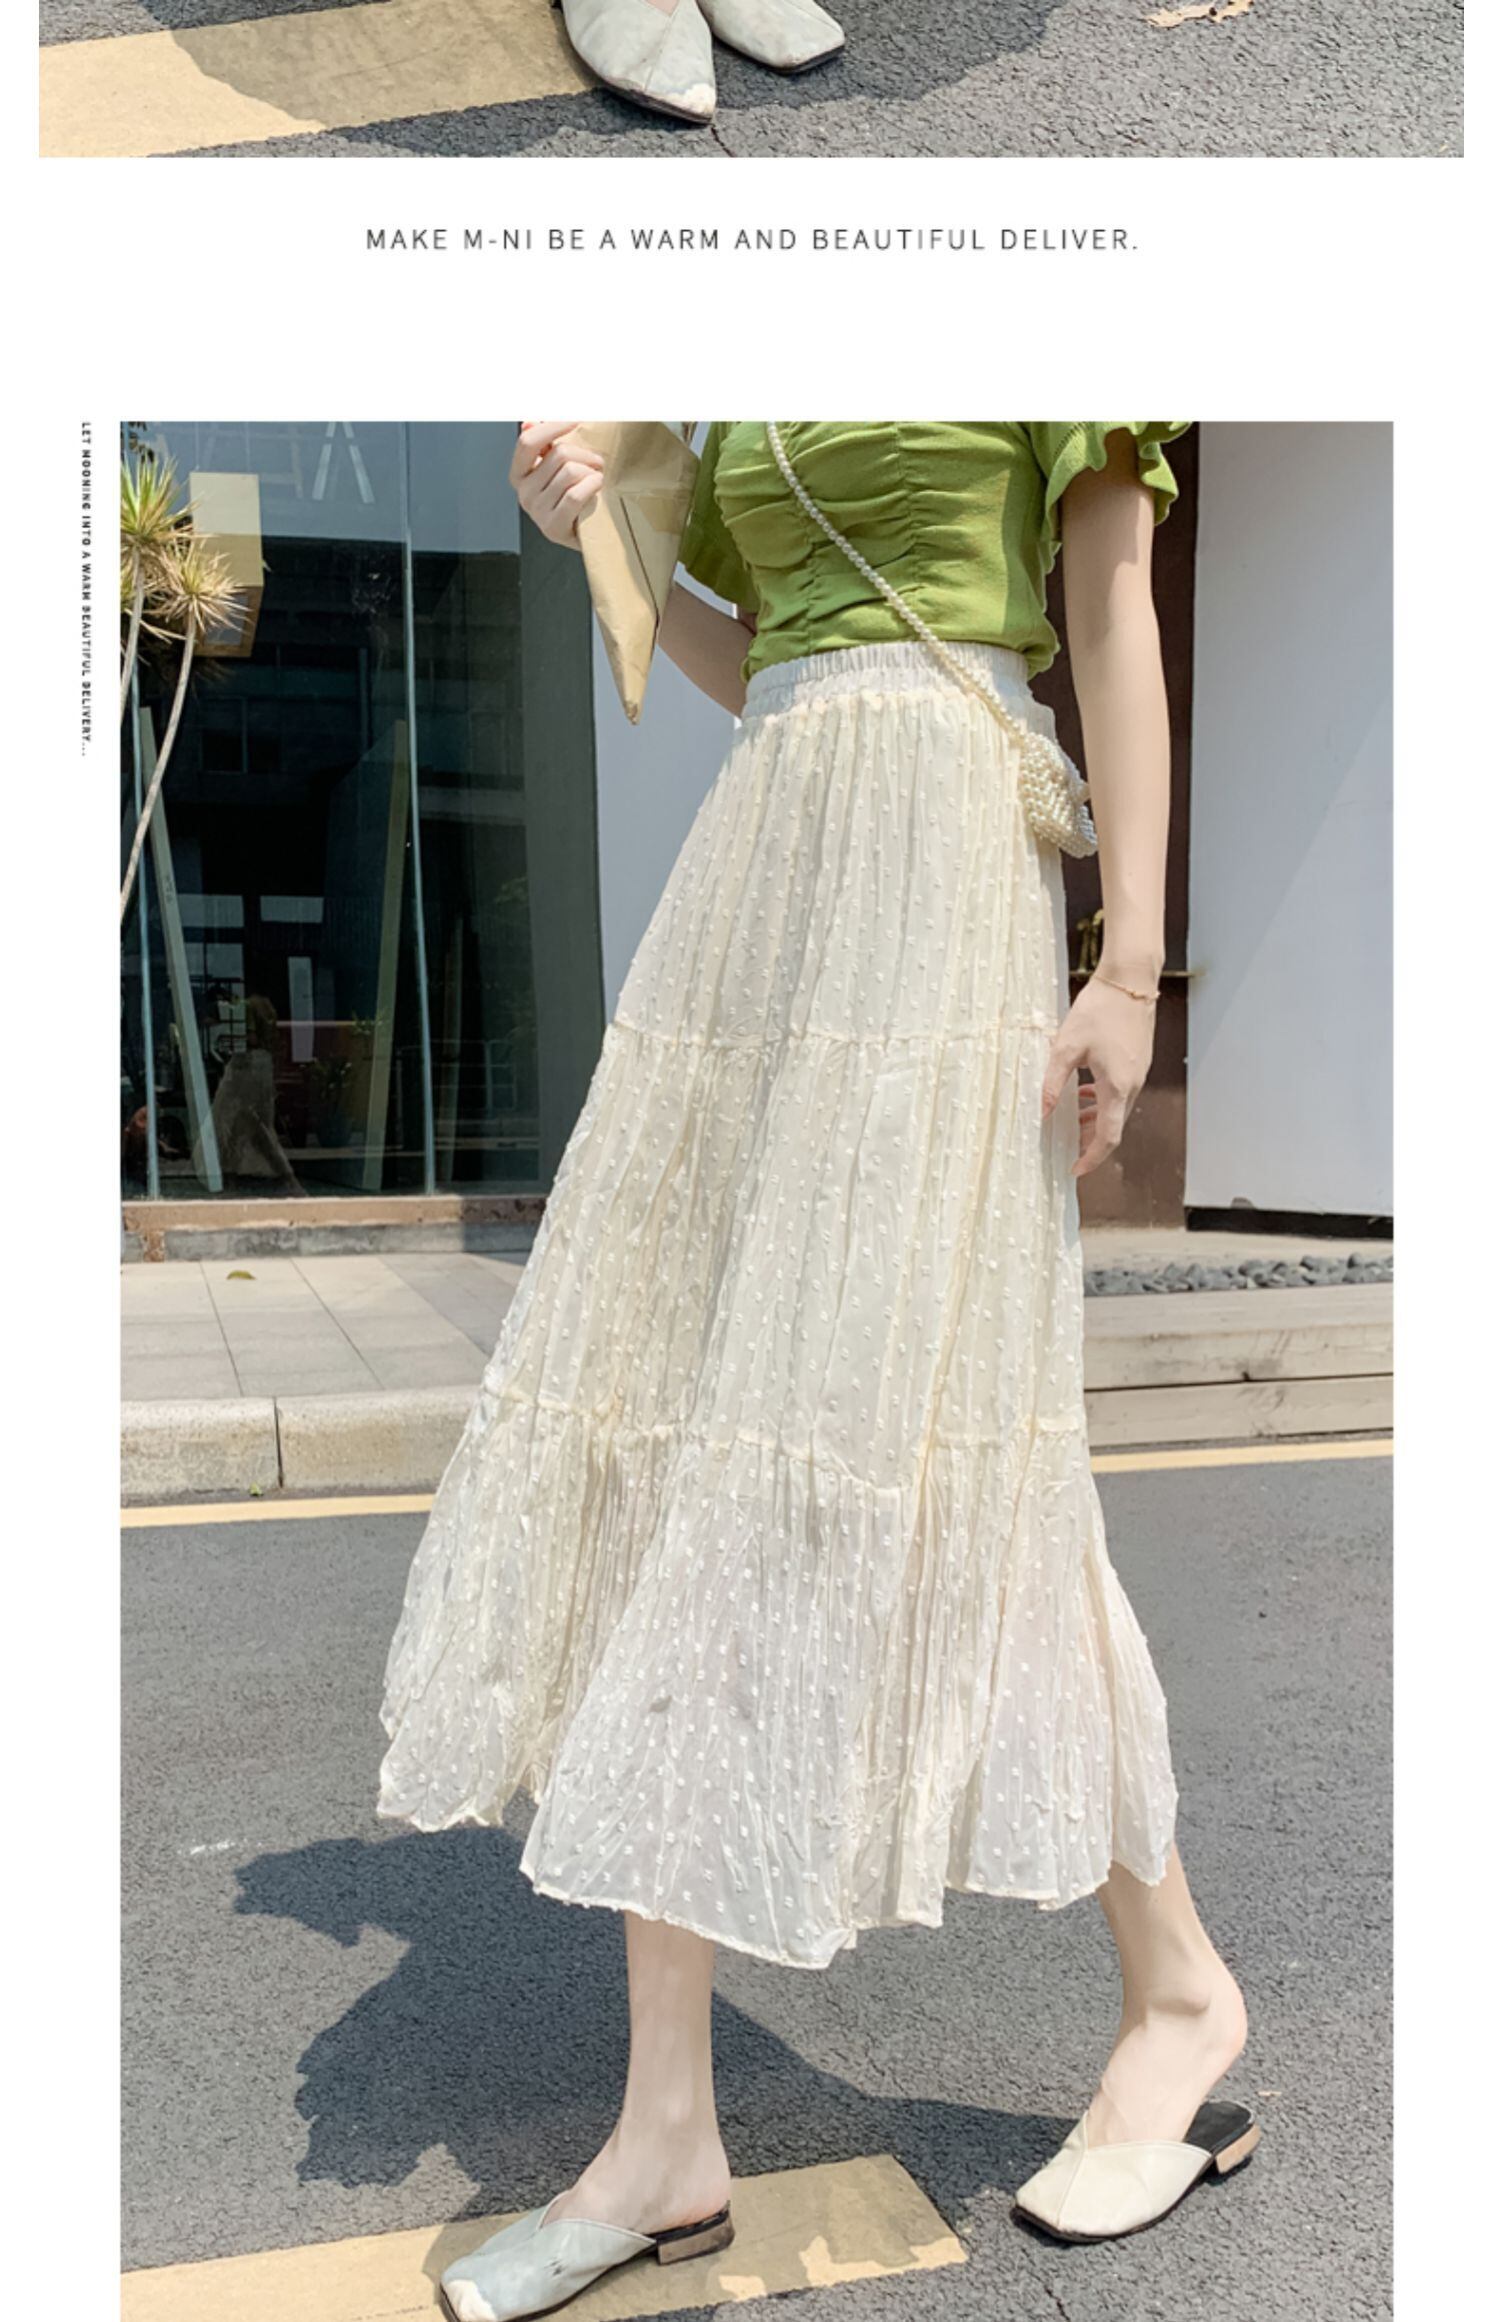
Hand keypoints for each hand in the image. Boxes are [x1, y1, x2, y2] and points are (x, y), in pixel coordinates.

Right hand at [509, 421, 604, 546]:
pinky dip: (592, 486)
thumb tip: (530, 421)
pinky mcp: (553, 528)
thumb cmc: (577, 496)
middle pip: (558, 454)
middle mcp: (523, 494)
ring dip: (592, 472)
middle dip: (585, 454)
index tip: (576, 420)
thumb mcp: (559, 467)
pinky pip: (575, 494)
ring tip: (596, 479)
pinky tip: (597, 487)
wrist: (590, 533)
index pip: (528, 442)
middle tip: (596, 463)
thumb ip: (544, 443)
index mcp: (519, 475)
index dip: (553, 426)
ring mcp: (537, 512)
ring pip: (570, 472)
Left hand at [1041, 975, 1157, 1177]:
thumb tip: (1040, 1111)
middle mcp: (1132, 1084)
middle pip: (1113, 1126)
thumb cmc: (1099, 1009)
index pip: (1108, 1137)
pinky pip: (1120, 1091)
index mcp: (1116, 1086)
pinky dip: (1102, 1100)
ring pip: (1116, 1109)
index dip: (1091, 1157)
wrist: (1130, 980)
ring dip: (1094, 1118)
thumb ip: (1052, 1082)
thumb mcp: (1066, 1047)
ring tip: (1069, 1118)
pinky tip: (1082, 1090)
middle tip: (1065, 1144)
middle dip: (1089, 1139)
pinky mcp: (1138, 1062)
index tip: (1074, 1168)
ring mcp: (1139, 1073)